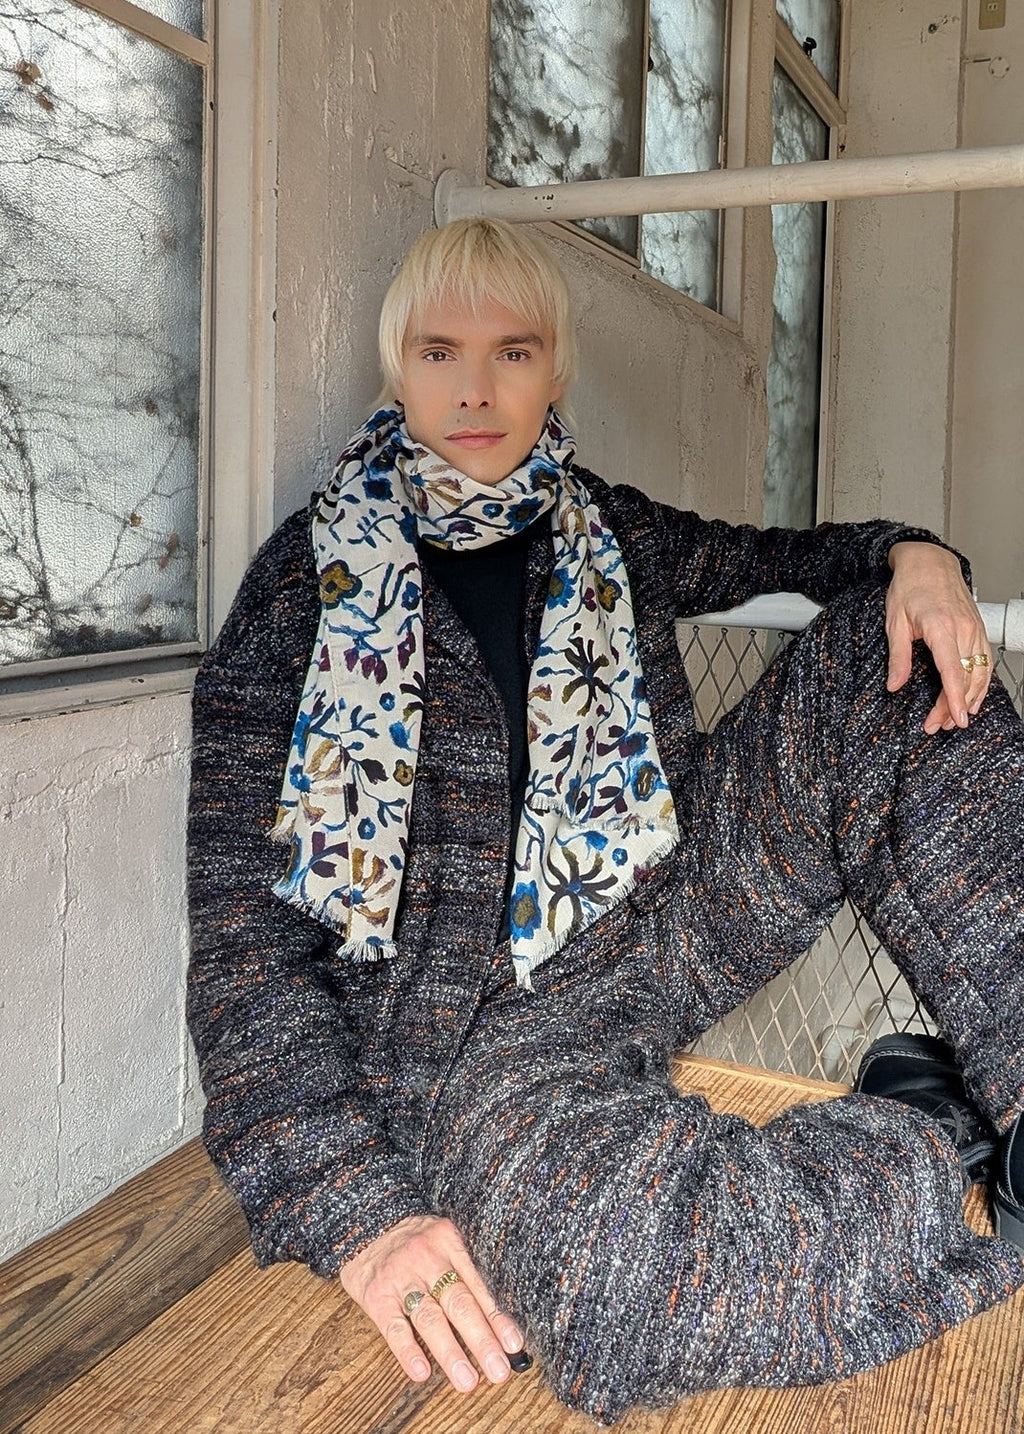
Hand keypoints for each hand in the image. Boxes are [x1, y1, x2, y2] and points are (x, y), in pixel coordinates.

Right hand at [338, 1213, 525, 1393]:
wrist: (365, 1223)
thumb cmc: (414, 1239)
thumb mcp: (443, 1238)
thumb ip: (466, 1268)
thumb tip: (498, 1317)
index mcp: (450, 1243)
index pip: (479, 1285)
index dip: (498, 1316)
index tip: (515, 1345)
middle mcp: (429, 1260)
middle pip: (459, 1303)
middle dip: (481, 1341)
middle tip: (499, 1372)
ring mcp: (402, 1278)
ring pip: (430, 1318)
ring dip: (450, 1353)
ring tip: (467, 1381)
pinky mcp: (377, 1296)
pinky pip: (393, 1326)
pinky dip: (408, 1351)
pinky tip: (421, 1372)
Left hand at [885, 541, 992, 734]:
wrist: (929, 561)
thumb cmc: (910, 587)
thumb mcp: (895, 622)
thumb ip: (898, 656)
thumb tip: (894, 685)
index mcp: (940, 627)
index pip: (952, 670)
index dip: (954, 698)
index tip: (956, 719)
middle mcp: (962, 628)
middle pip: (965, 677)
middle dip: (954, 706)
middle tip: (937, 725)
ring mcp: (974, 628)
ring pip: (979, 672)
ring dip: (969, 698)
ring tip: (953, 718)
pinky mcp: (978, 628)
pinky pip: (985, 661)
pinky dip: (982, 682)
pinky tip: (974, 698)